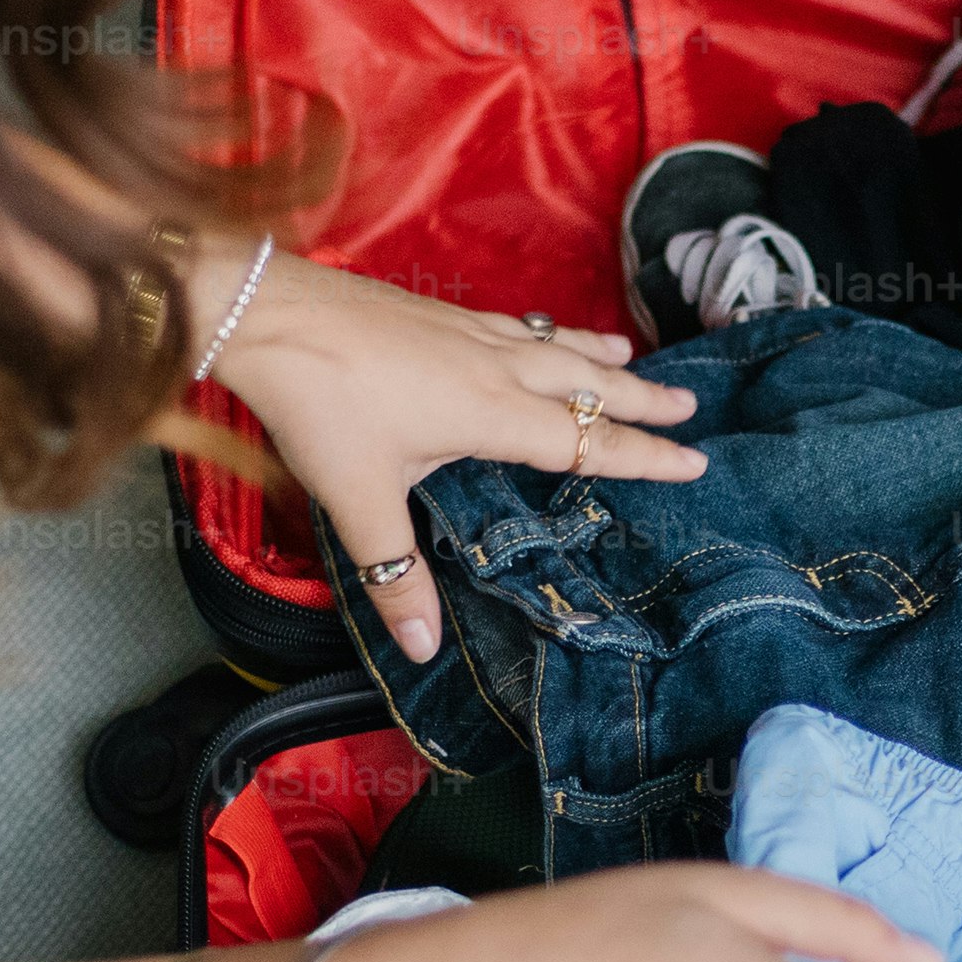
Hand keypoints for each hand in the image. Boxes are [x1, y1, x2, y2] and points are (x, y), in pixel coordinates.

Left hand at [200, 248, 700, 662]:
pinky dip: (550, 333)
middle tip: (689, 405)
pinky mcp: (439, 314)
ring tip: (631, 358)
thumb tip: (421, 647)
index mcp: (491, 412)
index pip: (586, 440)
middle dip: (640, 398)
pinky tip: (541, 333)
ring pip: (554, 345)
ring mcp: (468, 332)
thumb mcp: (357, 500)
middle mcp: (494, 366)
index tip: (693, 461)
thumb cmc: (319, 405)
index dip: (643, 455)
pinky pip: (518, 325)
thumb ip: (395, 573)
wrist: (268, 314)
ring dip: (599, 357)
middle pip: (586, 382)